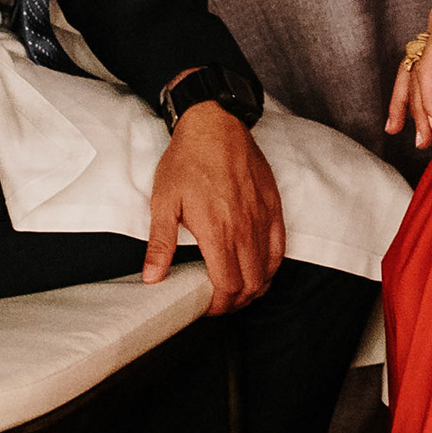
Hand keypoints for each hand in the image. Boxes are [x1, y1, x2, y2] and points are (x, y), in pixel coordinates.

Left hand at [146, 106, 286, 309]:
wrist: (215, 125)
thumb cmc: (187, 161)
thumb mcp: (164, 201)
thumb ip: (160, 244)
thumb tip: (152, 277)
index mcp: (217, 232)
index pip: (226, 285)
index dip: (218, 305)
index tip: (205, 307)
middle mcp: (244, 229)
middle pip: (250, 284)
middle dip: (235, 302)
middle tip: (219, 303)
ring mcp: (262, 219)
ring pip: (267, 270)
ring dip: (254, 287)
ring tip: (237, 291)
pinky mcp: (273, 207)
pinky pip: (279, 247)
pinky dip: (271, 266)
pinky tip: (260, 270)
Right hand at [391, 0, 431, 145]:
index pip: (429, 66)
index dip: (429, 99)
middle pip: (416, 70)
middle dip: (416, 107)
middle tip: (420, 141)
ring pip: (414, 67)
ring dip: (407, 99)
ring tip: (396, 129)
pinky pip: (427, 64)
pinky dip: (417, 87)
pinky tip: (411, 111)